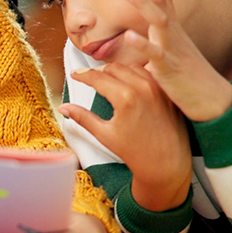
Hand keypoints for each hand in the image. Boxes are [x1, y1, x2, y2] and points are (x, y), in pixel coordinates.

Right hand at [60, 63, 191, 211]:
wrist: (166, 165)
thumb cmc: (136, 153)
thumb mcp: (105, 135)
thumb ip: (83, 117)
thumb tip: (64, 108)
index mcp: (125, 98)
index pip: (98, 77)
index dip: (82, 75)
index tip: (75, 75)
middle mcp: (143, 88)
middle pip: (114, 67)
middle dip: (98, 71)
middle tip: (89, 78)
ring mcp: (158, 89)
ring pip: (132, 67)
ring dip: (117, 70)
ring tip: (108, 79)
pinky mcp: (167, 93)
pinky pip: (149, 75)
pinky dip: (135, 74)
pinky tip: (129, 83)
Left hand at [115, 0, 231, 121]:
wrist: (212, 101)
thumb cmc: (188, 78)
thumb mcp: (168, 55)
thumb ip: (152, 43)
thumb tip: (134, 37)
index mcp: (172, 29)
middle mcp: (174, 34)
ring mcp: (173, 49)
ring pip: (159, 20)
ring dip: (142, 3)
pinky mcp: (170, 68)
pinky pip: (156, 53)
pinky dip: (142, 43)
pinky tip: (129, 34)